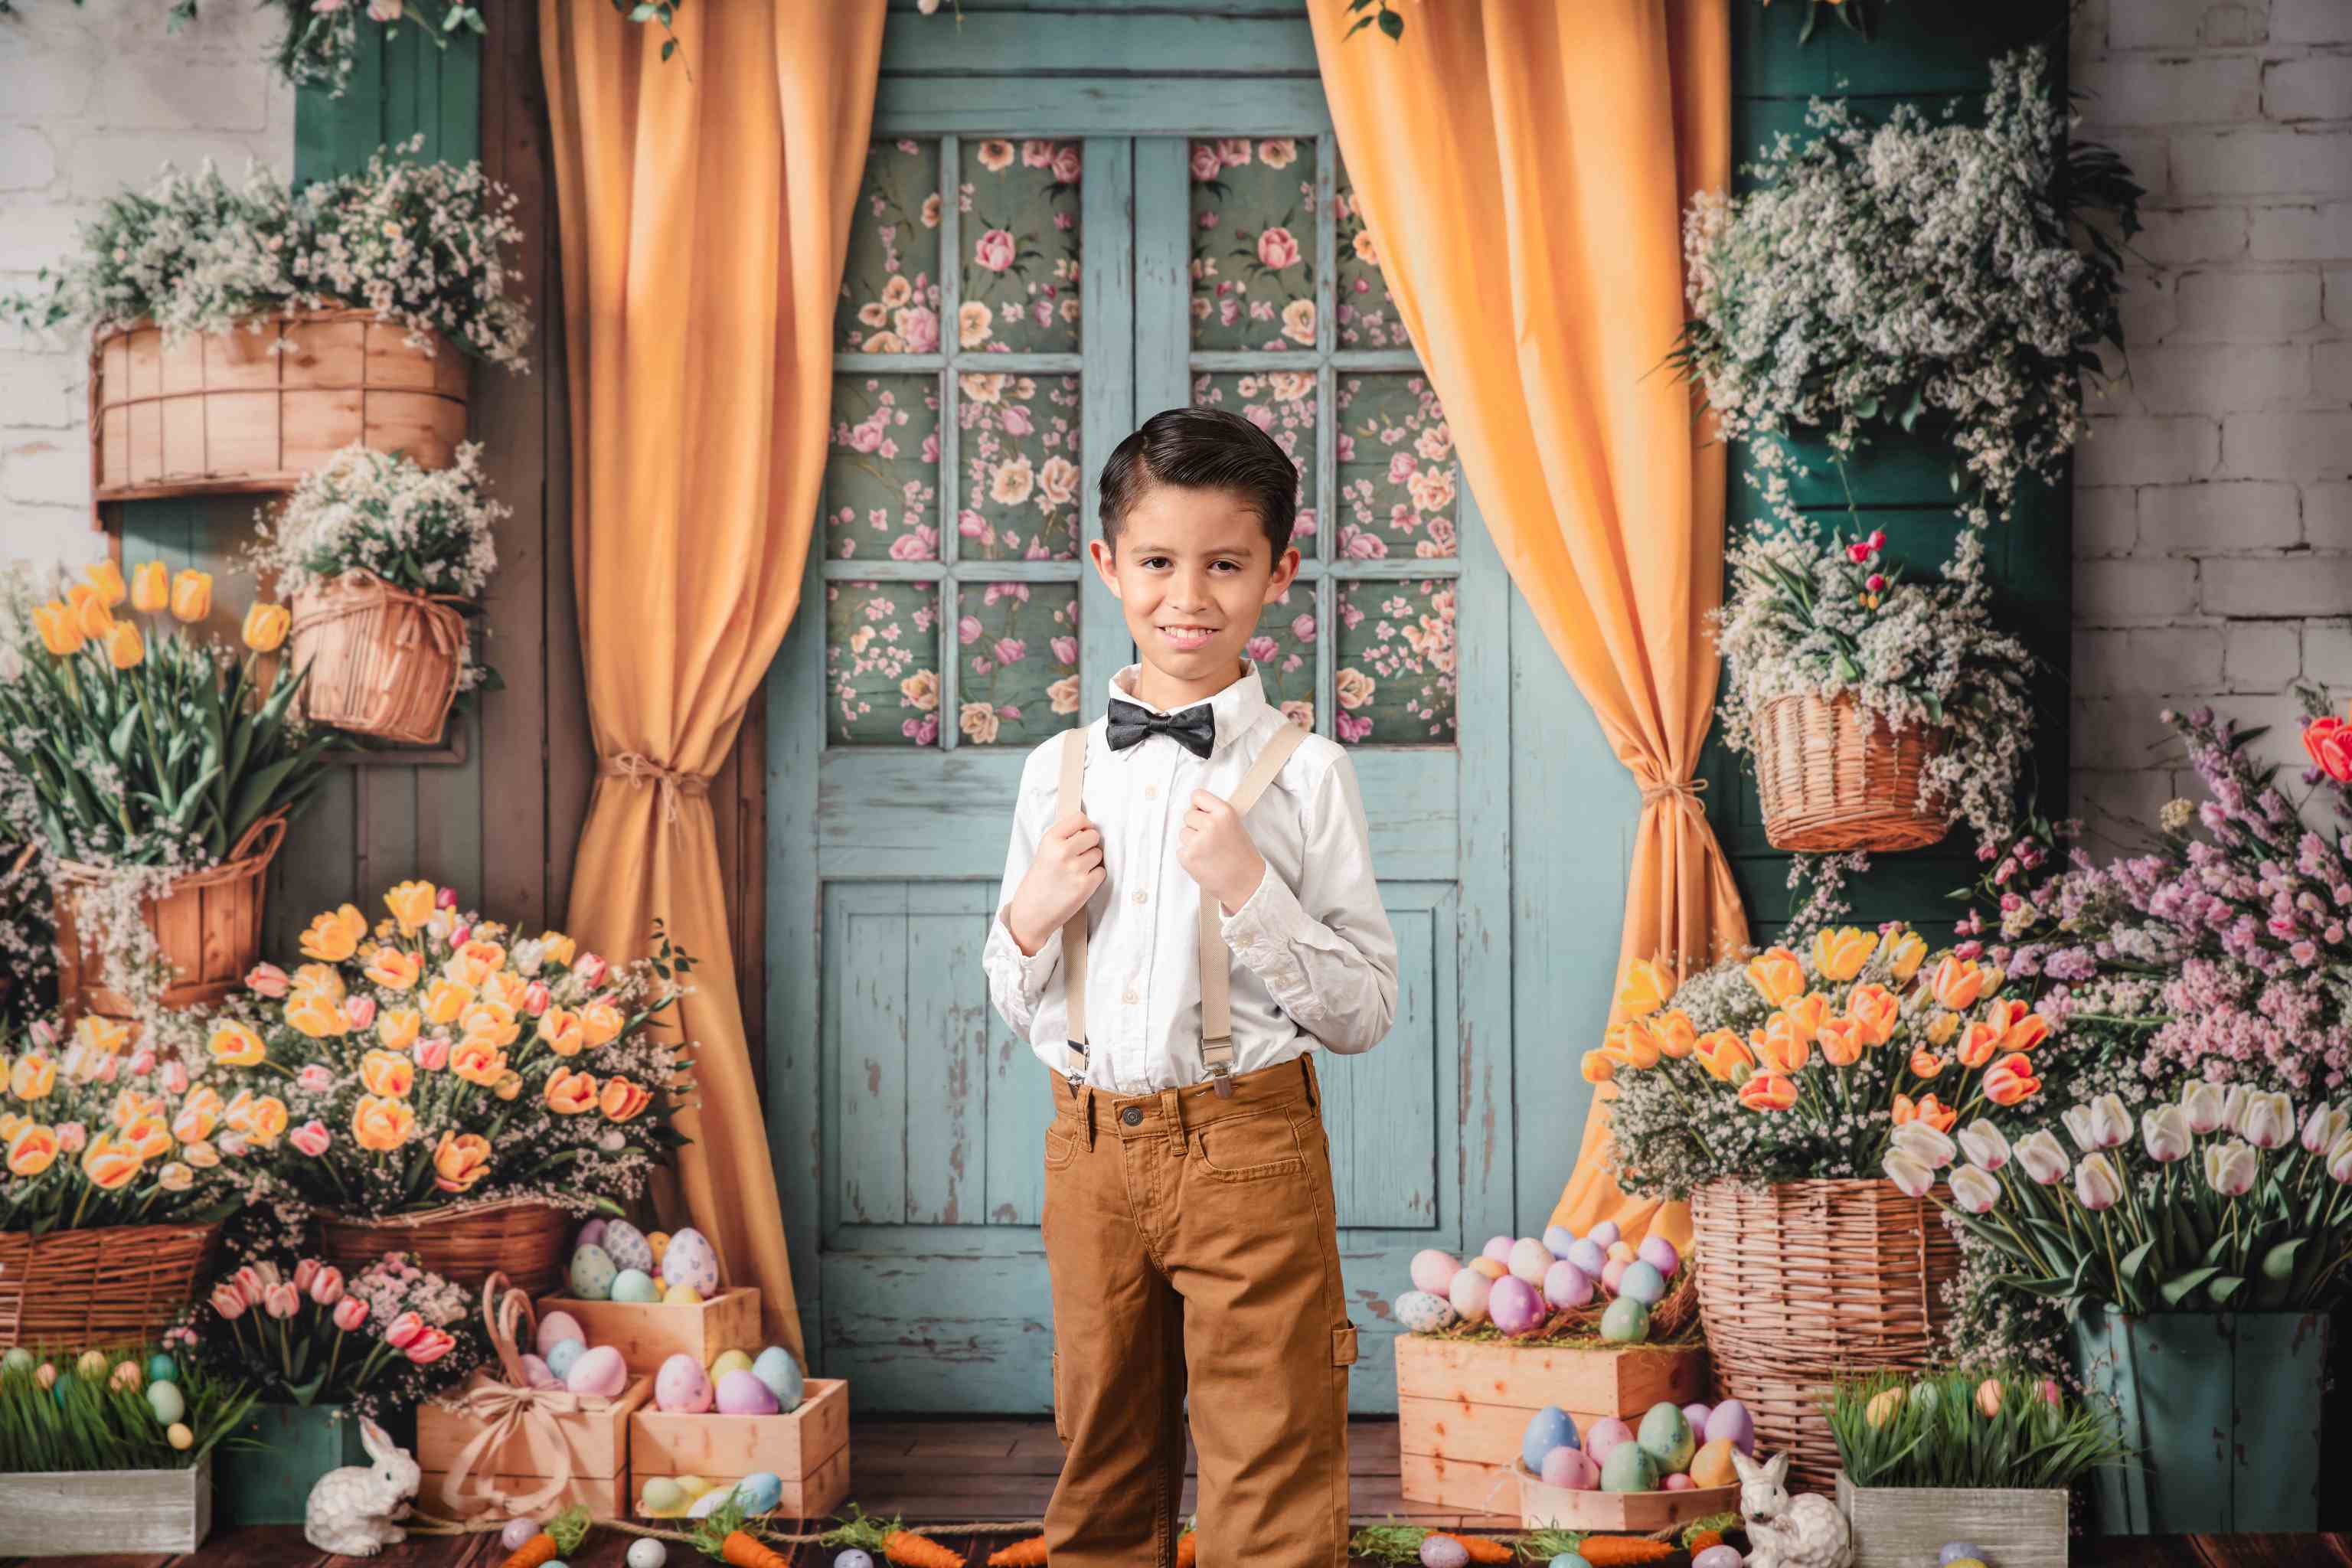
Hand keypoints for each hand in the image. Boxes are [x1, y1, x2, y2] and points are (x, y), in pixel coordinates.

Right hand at [1005, 813, 1104, 954]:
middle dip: (1090, 845)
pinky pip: (1101, 872)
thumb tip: (1088, 827)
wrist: (1030, 913)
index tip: (1083, 833)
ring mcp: (1075, 869)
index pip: (1080, 819)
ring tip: (1077, 871)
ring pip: (1098, 854)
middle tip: (1079, 856)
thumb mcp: (1043, 852)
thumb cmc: (1038, 882)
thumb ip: (1063, 838)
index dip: (1085, 826)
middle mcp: (1062, 851)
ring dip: (1092, 861)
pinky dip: (1095, 877)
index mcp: (1050, 840)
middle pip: (1094, 836)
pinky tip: (1080, 882)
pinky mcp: (1085, 886)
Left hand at [1178, 791, 1266, 914]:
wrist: (1246, 883)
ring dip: (1191, 842)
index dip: (1198, 806)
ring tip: (1208, 852)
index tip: (1201, 814)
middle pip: (1188, 815)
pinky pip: (1180, 850)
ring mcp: (1197, 841)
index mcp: (1224, 812)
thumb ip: (1216, 815)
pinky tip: (1204, 862)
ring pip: (1183, 833)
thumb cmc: (1242, 857)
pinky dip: (1189, 857)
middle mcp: (1210, 824)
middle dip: (1195, 826)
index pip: (1197, 796)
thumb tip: (1196, 810)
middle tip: (1210, 840)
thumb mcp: (1235, 826)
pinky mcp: (1188, 857)